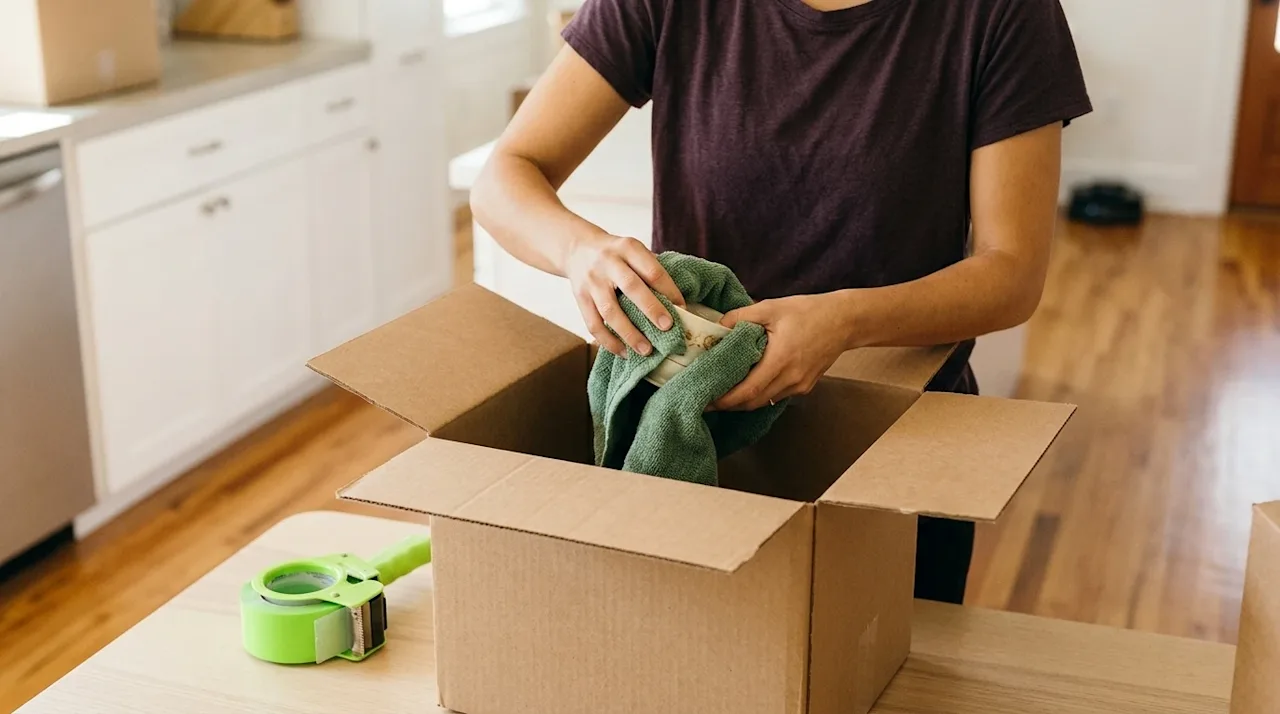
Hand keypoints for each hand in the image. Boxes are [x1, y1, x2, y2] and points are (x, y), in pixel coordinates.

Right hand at [564, 232, 684, 356]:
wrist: (578, 249)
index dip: (669, 290)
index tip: (683, 308)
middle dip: (651, 309)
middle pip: (631, 287)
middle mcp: (608, 262)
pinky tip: (624, 352)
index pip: (652, 270)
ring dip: (629, 333)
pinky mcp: (580, 298)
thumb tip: (679, 304)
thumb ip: (651, 270)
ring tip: (646, 350)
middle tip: (668, 328)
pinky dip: (609, 341)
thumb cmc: (617, 255)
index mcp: (628, 248)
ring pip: (610, 311)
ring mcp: (592, 281)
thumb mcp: (633, 250)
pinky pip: (594, 324)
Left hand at [711, 294, 851, 410]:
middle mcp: (791, 379)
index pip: (747, 390)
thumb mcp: (771, 307)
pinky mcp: (805, 387)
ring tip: (722, 393)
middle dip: (728, 404)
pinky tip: (746, 386)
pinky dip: (758, 395)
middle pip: (753, 402)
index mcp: (781, 360)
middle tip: (706, 398)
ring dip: (742, 401)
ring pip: (764, 401)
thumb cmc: (808, 311)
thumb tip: (715, 328)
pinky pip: (775, 396)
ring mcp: (799, 386)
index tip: (705, 399)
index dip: (725, 399)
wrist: (845, 321)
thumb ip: (741, 317)